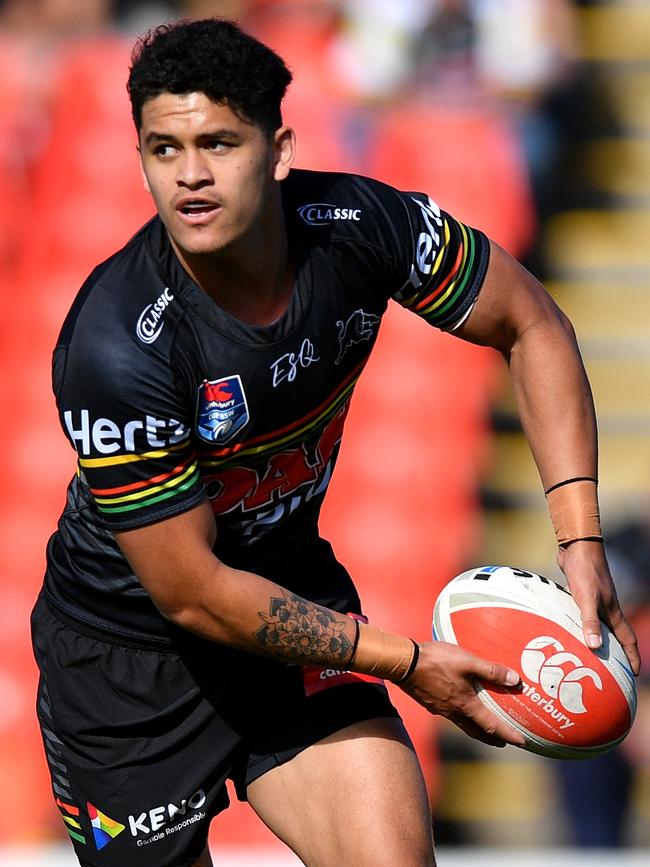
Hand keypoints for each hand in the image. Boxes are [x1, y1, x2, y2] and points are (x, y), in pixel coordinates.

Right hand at [399, 641, 525, 747]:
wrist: (404, 663)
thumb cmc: (436, 661)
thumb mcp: (467, 661)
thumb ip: (491, 670)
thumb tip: (515, 680)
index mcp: (466, 705)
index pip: (492, 726)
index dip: (508, 735)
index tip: (522, 743)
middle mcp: (454, 712)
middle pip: (477, 731)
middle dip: (492, 738)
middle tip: (503, 741)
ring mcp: (440, 709)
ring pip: (463, 724)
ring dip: (476, 728)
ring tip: (484, 726)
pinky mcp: (429, 702)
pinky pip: (450, 715)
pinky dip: (461, 716)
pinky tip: (458, 706)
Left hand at [558, 540, 640, 674]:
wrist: (577, 547)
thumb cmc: (584, 571)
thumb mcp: (587, 598)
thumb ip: (590, 621)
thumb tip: (595, 647)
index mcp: (612, 612)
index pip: (628, 639)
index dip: (632, 657)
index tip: (634, 674)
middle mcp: (606, 607)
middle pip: (615, 635)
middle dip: (616, 653)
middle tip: (612, 671)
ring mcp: (595, 599)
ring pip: (599, 625)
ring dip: (598, 638)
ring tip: (590, 654)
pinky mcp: (581, 593)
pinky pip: (584, 615)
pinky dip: (581, 625)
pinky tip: (569, 630)